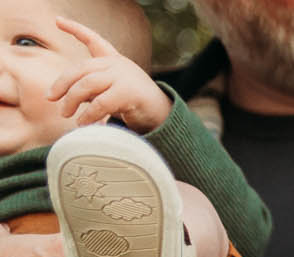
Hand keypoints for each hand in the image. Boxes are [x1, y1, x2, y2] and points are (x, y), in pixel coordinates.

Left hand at [50, 19, 172, 131]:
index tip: (58, 20)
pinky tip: (83, 122)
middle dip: (62, 83)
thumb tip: (68, 97)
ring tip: (65, 113)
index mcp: (113, 60)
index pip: (94, 40)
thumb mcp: (111, 90)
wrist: (164, 116)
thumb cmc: (134, 104)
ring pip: (87, 84)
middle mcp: (117, 64)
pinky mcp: (129, 92)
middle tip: (51, 98)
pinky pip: (101, 103)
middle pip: (80, 69)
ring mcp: (123, 76)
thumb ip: (91, 89)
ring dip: (72, 100)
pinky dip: (89, 114)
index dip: (75, 28)